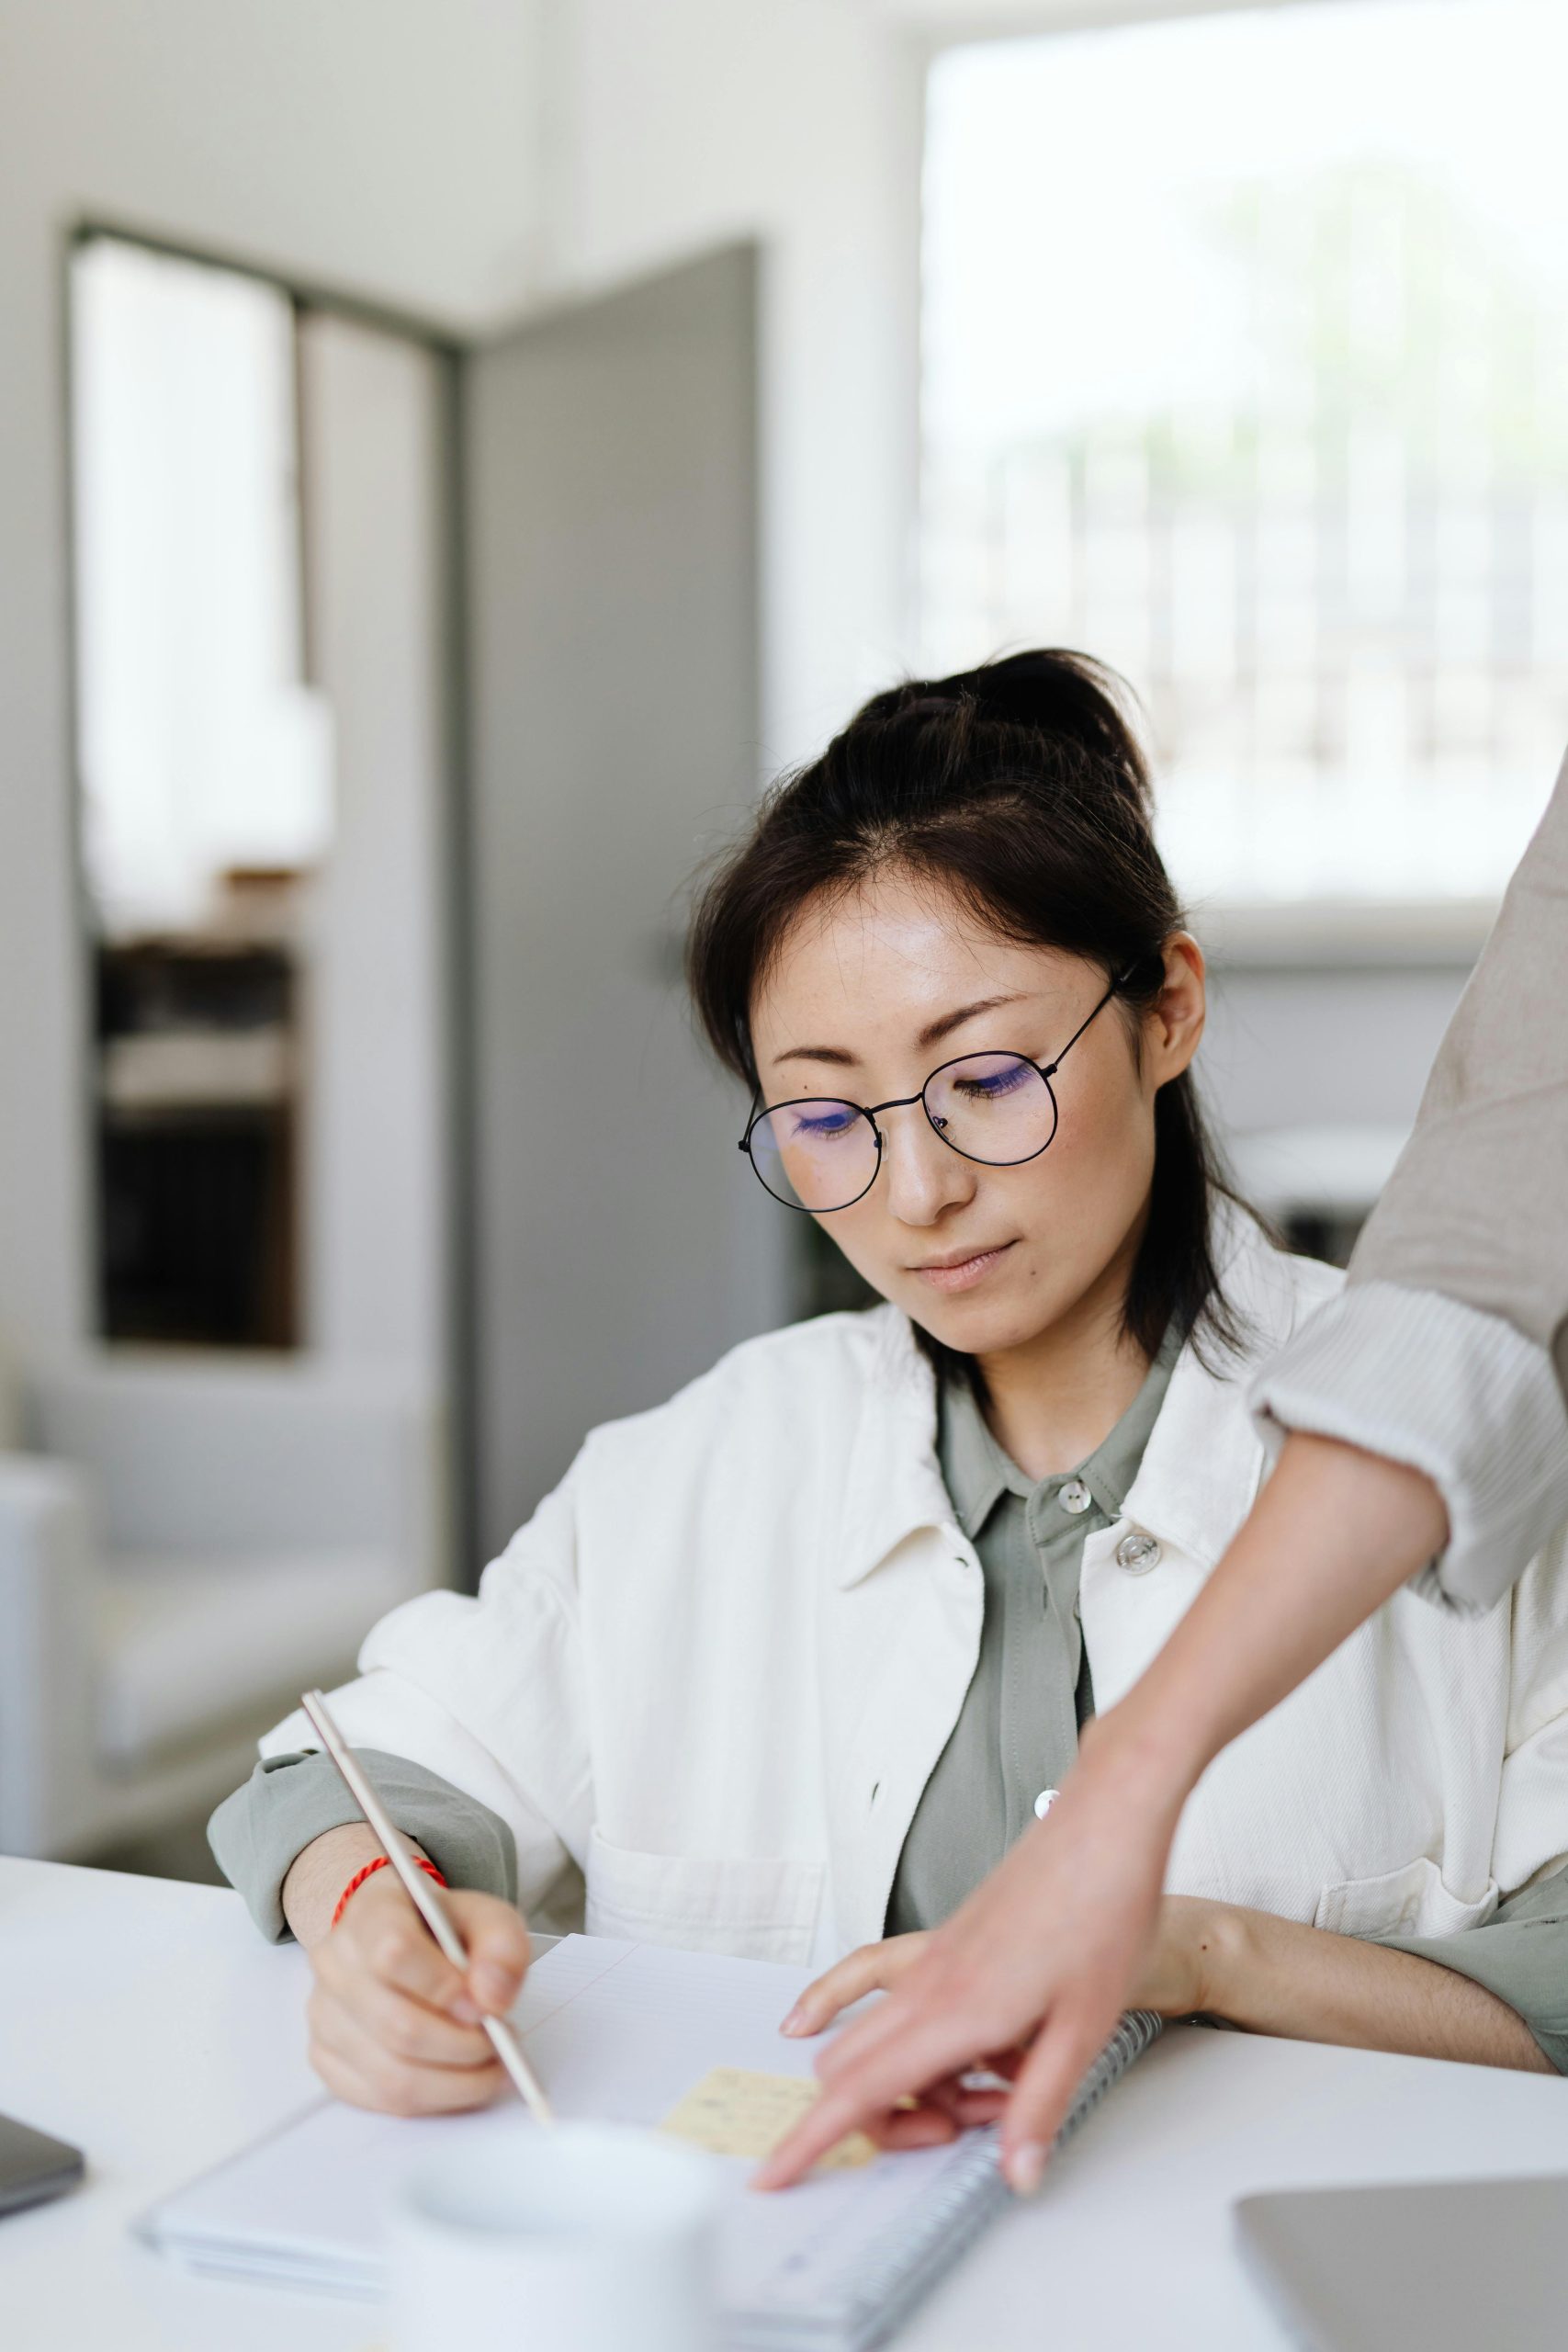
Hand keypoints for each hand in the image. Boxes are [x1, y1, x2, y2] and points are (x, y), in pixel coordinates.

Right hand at [305, 1870, 531, 2114]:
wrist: (398, 1934)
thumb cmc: (441, 1929)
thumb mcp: (486, 1917)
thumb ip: (502, 1947)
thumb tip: (492, 1999)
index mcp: (371, 1914)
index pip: (394, 1953)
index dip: (445, 1989)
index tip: (484, 2006)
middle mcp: (335, 1965)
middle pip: (396, 2025)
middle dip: (462, 2047)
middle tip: (500, 2045)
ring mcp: (324, 2015)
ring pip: (389, 2074)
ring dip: (454, 2083)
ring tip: (488, 2066)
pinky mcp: (326, 2057)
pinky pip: (379, 2099)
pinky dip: (430, 2100)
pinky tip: (457, 2081)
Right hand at [755, 1719, 1181, 2192]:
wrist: (1102, 1829)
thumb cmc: (1100, 1911)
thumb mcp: (1083, 2028)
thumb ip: (1039, 2107)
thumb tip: (1016, 2170)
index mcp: (955, 2011)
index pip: (859, 2092)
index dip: (809, 2140)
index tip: (772, 2176)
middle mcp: (929, 1984)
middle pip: (855, 2074)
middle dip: (887, 2121)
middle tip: (955, 2132)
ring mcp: (931, 1960)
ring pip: (875, 2039)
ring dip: (912, 2082)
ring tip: (996, 2086)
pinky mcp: (944, 1945)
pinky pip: (891, 1996)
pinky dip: (893, 2025)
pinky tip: (898, 2027)